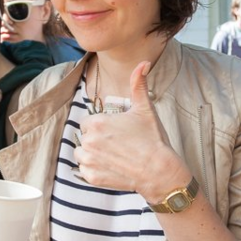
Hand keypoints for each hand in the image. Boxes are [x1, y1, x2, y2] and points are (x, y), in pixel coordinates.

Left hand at [75, 62, 190, 200]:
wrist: (159, 170)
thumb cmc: (152, 139)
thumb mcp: (145, 109)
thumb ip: (138, 84)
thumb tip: (143, 63)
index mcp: (96, 123)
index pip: (88, 123)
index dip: (101, 126)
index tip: (115, 132)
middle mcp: (89, 141)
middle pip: (85, 137)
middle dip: (97, 140)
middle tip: (118, 145)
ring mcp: (89, 160)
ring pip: (82, 153)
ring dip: (92, 154)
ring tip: (113, 155)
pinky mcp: (92, 177)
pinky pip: (84, 170)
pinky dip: (94, 170)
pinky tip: (111, 167)